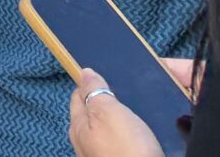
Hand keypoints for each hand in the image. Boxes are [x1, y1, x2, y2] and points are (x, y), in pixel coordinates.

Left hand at [66, 67, 192, 156]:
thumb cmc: (125, 148)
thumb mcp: (108, 112)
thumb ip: (95, 91)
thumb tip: (84, 72)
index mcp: (77, 125)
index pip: (78, 96)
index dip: (91, 83)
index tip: (107, 73)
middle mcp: (85, 141)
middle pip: (93, 113)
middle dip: (106, 101)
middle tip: (127, 90)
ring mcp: (100, 154)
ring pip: (109, 129)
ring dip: (120, 118)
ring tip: (138, 109)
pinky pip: (121, 142)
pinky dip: (129, 134)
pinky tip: (142, 133)